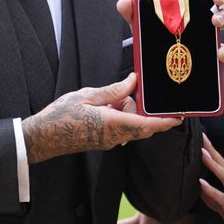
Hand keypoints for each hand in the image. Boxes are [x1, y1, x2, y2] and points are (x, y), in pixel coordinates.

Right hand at [21, 74, 182, 162]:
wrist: (43, 137)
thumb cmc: (60, 116)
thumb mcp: (87, 96)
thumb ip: (114, 90)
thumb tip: (133, 82)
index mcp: (113, 124)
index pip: (147, 125)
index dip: (165, 122)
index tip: (180, 116)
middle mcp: (115, 136)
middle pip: (142, 124)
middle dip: (141, 108)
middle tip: (131, 91)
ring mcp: (109, 141)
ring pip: (131, 125)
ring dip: (128, 111)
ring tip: (109, 97)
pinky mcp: (104, 141)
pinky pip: (121, 129)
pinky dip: (119, 115)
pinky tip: (106, 105)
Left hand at [116, 0, 223, 63]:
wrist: (153, 55)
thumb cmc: (153, 28)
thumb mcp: (141, 18)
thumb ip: (133, 11)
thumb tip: (123, 3)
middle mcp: (201, 7)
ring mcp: (208, 26)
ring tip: (215, 22)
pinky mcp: (209, 47)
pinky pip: (222, 47)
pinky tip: (219, 53)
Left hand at [198, 133, 223, 223]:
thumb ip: (216, 201)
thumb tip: (202, 190)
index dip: (215, 153)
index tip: (205, 140)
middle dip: (214, 151)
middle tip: (202, 136)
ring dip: (213, 165)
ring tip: (202, 152)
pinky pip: (223, 199)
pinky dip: (211, 190)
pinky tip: (201, 183)